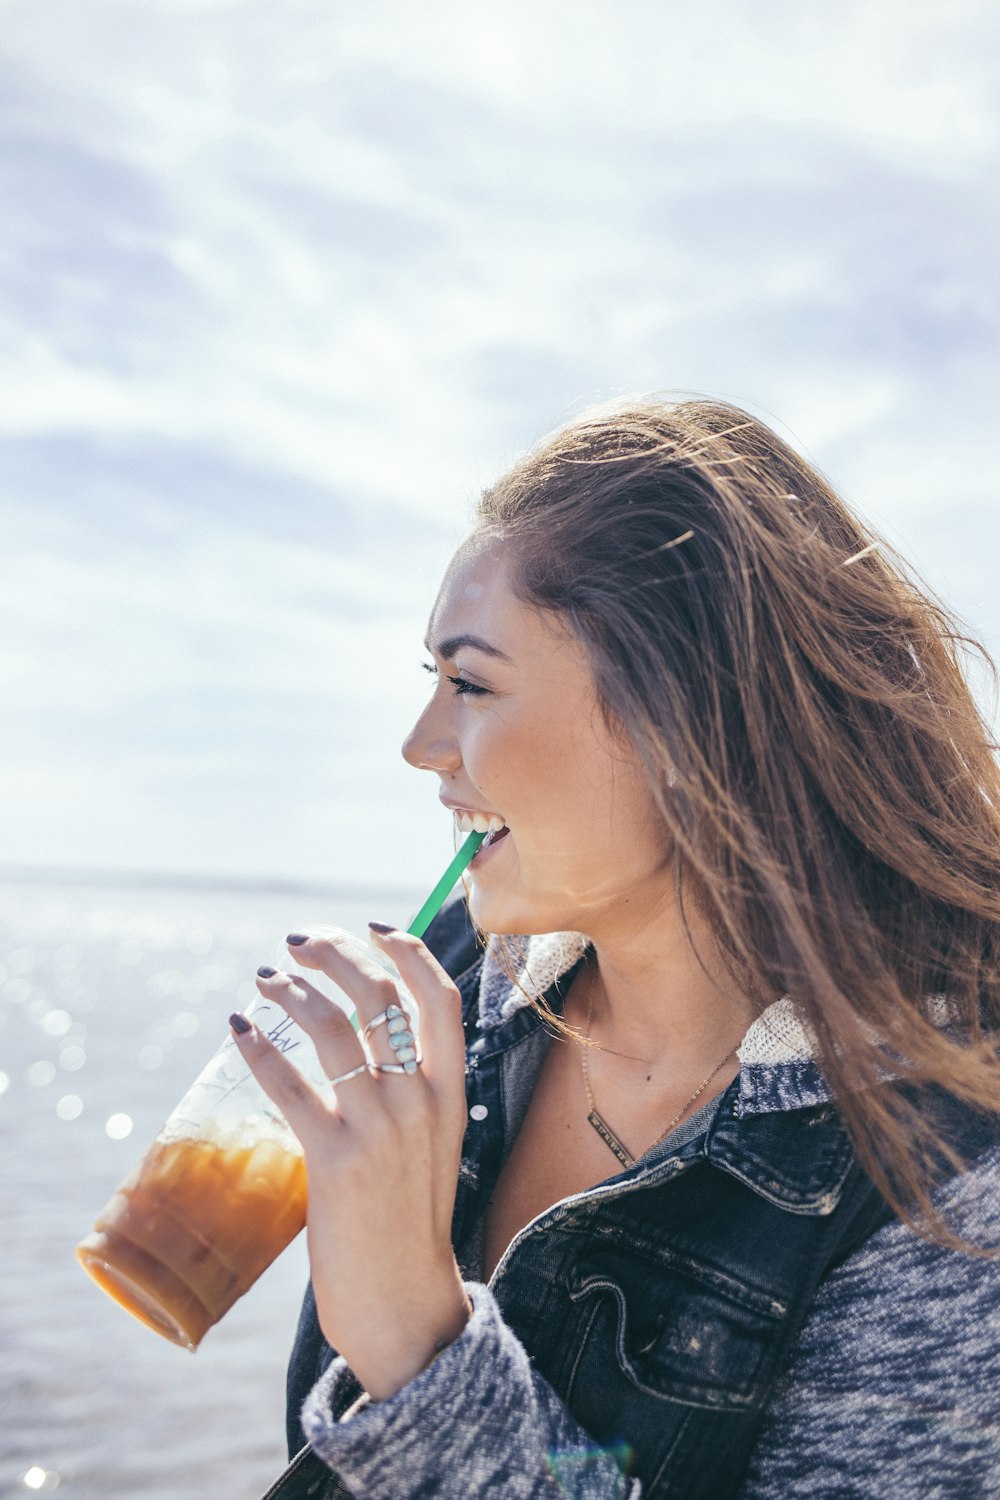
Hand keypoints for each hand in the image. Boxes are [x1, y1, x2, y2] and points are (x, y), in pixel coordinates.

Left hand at [230, 924, 471, 1399]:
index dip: (407, 950)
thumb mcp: (431, 1144)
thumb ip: (410, 1091)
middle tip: (297, 942)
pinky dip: (260, 1046)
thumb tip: (366, 1034)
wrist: (404, 1302)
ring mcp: (381, 1129)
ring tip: (264, 980)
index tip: (370, 926)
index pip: (439, 997)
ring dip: (292, 990)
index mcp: (450, 1093)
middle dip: (335, 953)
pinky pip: (290, 1084)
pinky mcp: (335, 1161)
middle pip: (380, 995)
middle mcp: (421, 1100)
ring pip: (334, 1027)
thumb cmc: (409, 1221)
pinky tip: (239, 1029)